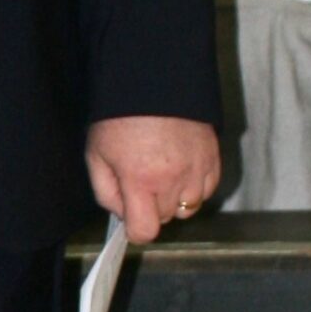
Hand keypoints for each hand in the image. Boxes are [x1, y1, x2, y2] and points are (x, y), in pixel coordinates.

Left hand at [85, 116, 221, 246]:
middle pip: (164, 218)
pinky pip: (206, 190)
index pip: (145, 231)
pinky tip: (179, 167)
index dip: (135, 229)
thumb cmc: (120, 116)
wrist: (153, 80)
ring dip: (174, 198)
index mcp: (140, 180)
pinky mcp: (213, 157)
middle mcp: (173, 179)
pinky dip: (194, 186)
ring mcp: (197, 169)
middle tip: (140, 179)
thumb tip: (121, 215)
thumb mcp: (97, 155)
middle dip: (151, 207)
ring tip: (161, 172)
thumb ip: (105, 192)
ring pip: (188, 208)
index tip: (131, 217)